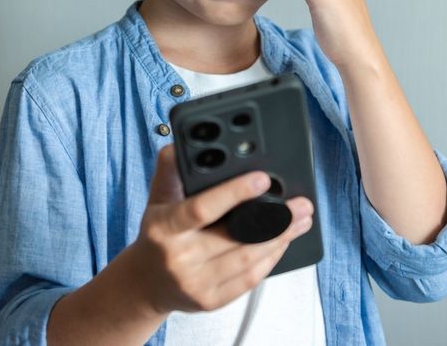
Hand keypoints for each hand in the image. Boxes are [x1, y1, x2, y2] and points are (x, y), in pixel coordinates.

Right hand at [128, 144, 313, 314]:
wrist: (145, 283)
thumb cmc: (157, 235)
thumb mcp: (157, 199)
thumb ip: (169, 170)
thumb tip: (179, 144)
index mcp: (164, 228)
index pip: (202, 208)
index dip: (234, 192)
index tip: (262, 178)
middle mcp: (179, 258)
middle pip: (236, 238)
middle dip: (276, 220)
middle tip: (301, 205)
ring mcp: (196, 283)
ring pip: (248, 259)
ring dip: (281, 239)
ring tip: (301, 221)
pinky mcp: (210, 301)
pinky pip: (249, 279)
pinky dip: (270, 259)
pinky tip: (283, 243)